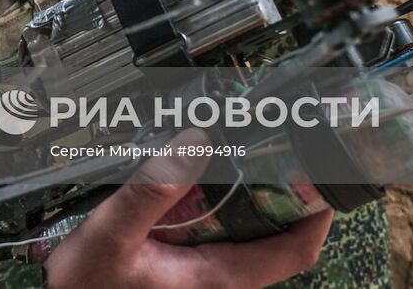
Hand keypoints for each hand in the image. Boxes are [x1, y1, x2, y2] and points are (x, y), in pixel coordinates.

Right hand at [43, 136, 332, 288]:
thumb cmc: (86, 287)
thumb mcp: (111, 236)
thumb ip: (150, 190)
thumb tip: (193, 143)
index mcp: (219, 279)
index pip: (295, 251)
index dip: (319, 212)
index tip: (325, 171)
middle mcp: (222, 278)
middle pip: (278, 232)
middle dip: (284, 186)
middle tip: (283, 139)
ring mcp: (207, 270)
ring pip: (250, 228)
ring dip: (253, 188)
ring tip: (248, 144)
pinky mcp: (190, 262)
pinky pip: (222, 226)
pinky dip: (223, 196)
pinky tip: (202, 170)